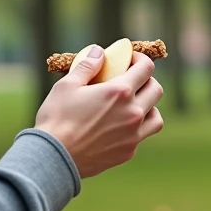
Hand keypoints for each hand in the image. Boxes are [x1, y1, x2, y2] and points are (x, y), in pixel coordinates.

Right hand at [35, 49, 164, 177]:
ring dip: (148, 106)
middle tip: (131, 80)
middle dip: (147, 80)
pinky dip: (137, 128)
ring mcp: (133, 135)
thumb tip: (99, 51)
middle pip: (156, 90)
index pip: (146, 68)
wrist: (54, 158)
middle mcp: (133, 113)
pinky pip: (141, 136)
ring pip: (156, 116)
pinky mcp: (128, 152)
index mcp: (120, 92)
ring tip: (132, 105)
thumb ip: (87, 65)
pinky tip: (119, 126)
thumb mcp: (68, 85)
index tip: (130, 59)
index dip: (140, 59)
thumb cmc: (57, 118)